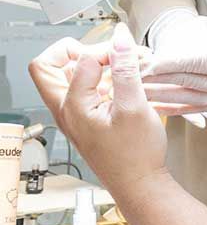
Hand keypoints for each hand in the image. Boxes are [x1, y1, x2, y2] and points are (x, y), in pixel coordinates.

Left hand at [29, 24, 180, 196]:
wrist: (140, 185)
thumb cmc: (136, 156)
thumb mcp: (134, 107)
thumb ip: (125, 70)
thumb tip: (120, 40)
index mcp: (72, 107)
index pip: (79, 59)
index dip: (106, 51)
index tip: (127, 56)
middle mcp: (66, 110)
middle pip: (48, 66)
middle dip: (76, 51)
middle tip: (103, 54)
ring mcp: (74, 115)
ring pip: (65, 77)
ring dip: (91, 66)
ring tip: (121, 70)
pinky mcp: (86, 119)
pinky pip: (83, 90)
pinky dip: (101, 80)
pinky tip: (124, 86)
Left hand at [147, 9, 206, 130]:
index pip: (199, 63)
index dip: (171, 63)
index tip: (146, 64)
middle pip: (190, 84)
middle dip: (159, 82)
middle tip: (129, 81)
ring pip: (193, 99)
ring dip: (165, 98)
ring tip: (139, 97)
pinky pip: (204, 107)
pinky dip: (182, 108)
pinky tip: (164, 109)